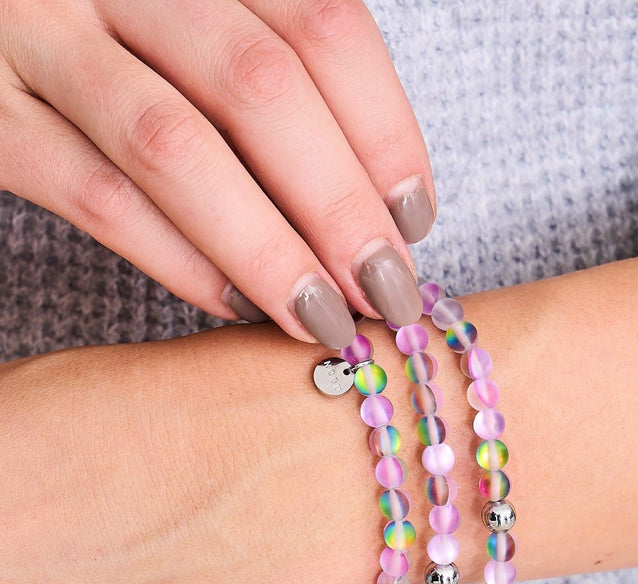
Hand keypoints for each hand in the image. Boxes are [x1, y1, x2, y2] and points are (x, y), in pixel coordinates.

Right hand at [0, 0, 432, 345]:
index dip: (385, 132)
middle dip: (340, 207)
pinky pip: (95, 195)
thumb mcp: (204, 26)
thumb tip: (374, 209)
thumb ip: (278, 86)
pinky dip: (177, 260)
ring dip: (268, 250)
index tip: (414, 221)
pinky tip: (235, 304)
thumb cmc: (124, 37)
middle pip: (262, 88)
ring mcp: (41, 37)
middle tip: (388, 292)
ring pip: (178, 148)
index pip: (324, 26)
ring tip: (324, 319)